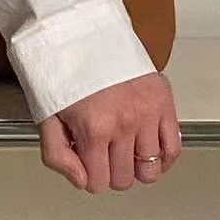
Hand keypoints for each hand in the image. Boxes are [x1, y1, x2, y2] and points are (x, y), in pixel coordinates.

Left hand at [37, 71, 181, 192]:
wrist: (84, 36)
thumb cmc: (63, 74)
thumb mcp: (46, 114)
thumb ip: (57, 155)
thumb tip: (83, 182)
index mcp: (93, 129)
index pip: (98, 183)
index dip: (89, 177)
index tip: (86, 162)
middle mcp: (124, 124)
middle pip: (124, 179)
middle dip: (110, 172)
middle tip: (103, 153)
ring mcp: (147, 115)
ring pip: (150, 170)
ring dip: (135, 167)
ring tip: (123, 149)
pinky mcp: (164, 104)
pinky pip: (173, 149)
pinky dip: (162, 158)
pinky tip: (147, 150)